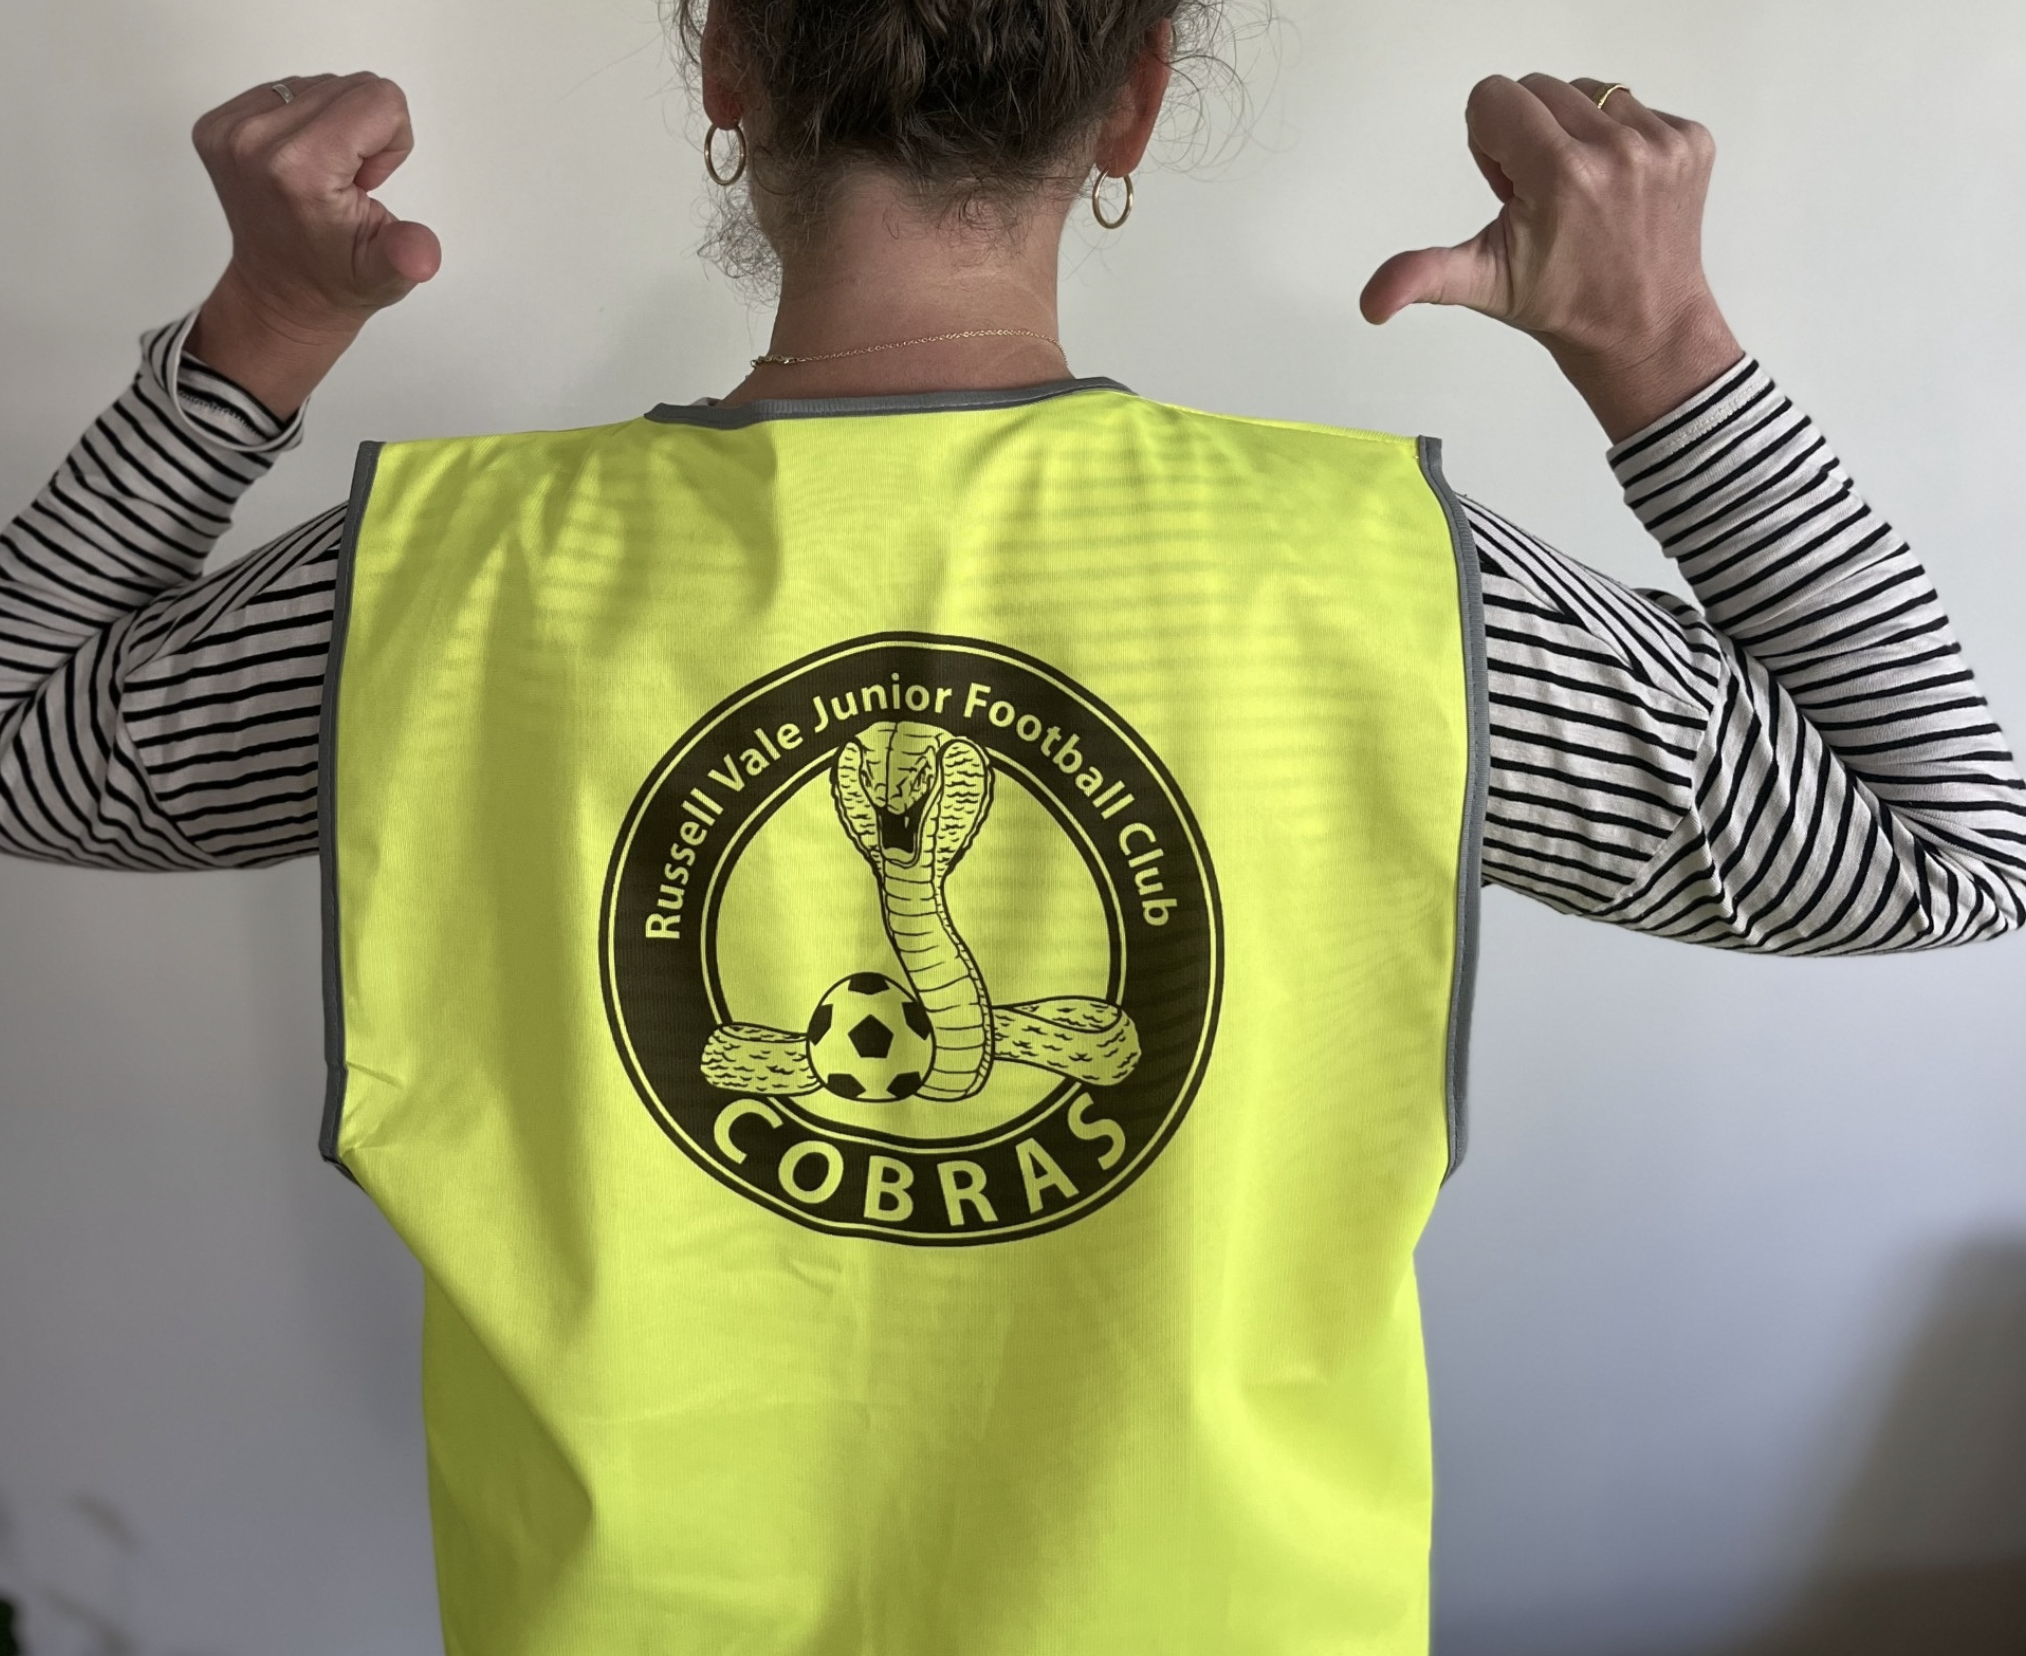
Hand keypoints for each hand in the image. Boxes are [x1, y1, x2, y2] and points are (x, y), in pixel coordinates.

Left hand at [187, 73, 439, 414]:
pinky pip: (288, 90)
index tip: (364, 185)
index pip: (378, 100)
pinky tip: (301, 166)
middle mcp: (254, 140)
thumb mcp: (385, 275)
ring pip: (321, 85)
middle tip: (345, 185)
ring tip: (324, 178)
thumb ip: (405, 255)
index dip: (390, 143)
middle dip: (364, 133)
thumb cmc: (333, 278)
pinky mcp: (217, 123)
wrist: (280, 294)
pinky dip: (306, 123)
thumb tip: (420, 255)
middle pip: (351, 87)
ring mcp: (230, 129)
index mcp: (299, 169)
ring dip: (336, 128)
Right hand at [1361, 74, 1743, 442]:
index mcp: (1560, 174)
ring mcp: (1660, 143)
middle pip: (1537, 90)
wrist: (1645, 329)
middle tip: (1542, 198)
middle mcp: (1615, 148)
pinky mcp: (1691, 141)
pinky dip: (1617, 139)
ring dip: (1572, 133)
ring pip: (1585, 93)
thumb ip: (1422, 275)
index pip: (1495, 97)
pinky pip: (1634, 105)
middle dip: (1527, 137)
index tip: (1512, 192)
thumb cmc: (1562, 304)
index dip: (1490, 144)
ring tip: (1580, 193)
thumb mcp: (1482, 284)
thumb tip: (1373, 301)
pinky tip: (1615, 189)